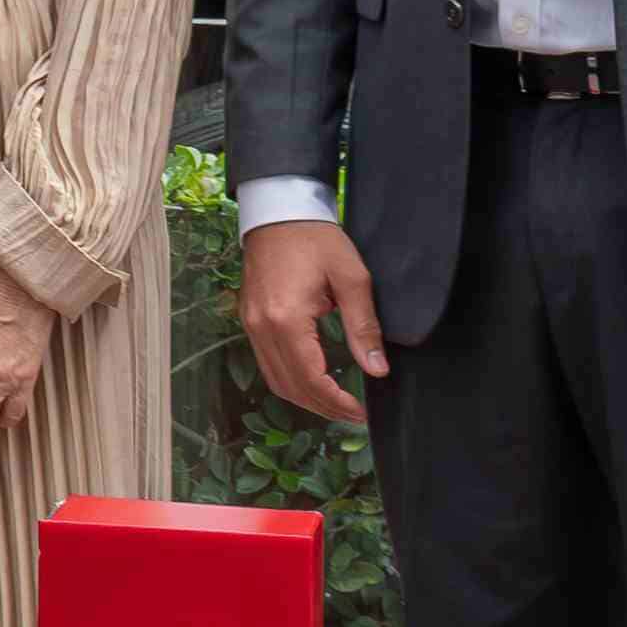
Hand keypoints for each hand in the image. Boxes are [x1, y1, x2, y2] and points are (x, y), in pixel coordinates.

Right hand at [235, 218, 389, 426]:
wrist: (279, 212)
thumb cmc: (316, 239)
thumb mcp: (352, 278)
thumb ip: (364, 326)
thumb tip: (377, 369)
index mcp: (286, 320)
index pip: (310, 379)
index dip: (336, 403)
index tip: (361, 412)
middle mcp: (261, 328)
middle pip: (289, 387)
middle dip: (322, 407)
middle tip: (353, 414)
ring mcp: (250, 325)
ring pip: (275, 380)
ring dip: (305, 398)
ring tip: (336, 403)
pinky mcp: (249, 321)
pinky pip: (267, 364)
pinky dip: (290, 380)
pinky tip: (314, 379)